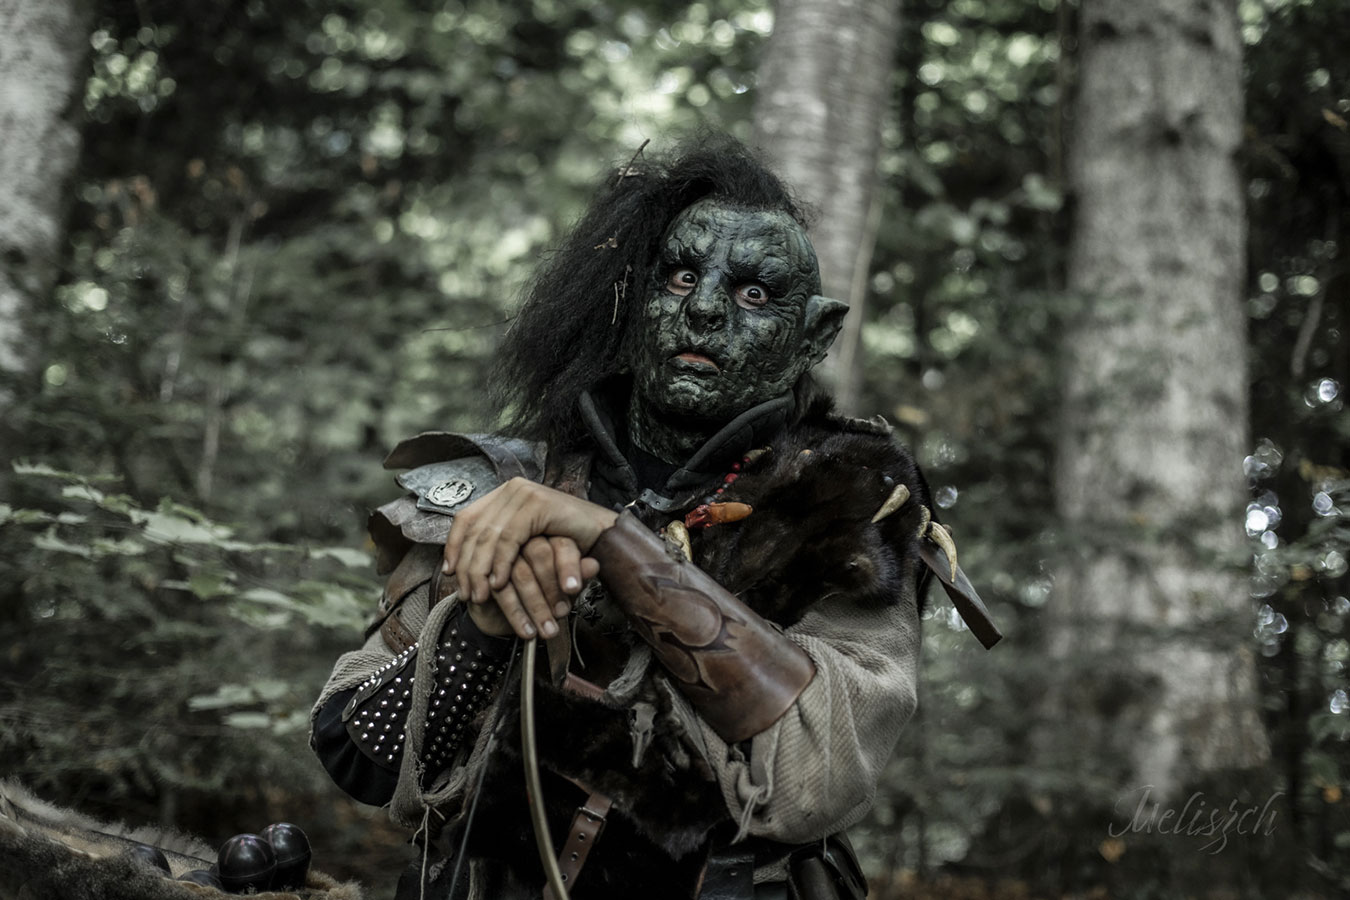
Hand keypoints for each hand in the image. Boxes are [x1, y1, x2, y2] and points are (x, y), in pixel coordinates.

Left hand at [445, 478, 617, 628]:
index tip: (450, 572)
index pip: (467, 517)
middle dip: (467, 565)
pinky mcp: (537, 504)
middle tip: (466, 594)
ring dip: (482, 570)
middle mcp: (511, 488)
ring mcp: (524, 493)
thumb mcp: (525, 543)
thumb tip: (456, 562)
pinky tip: (500, 583)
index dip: (454, 545)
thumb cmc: (564, 541)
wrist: (601, 534)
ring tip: (481, 596)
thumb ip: (497, 546)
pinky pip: (510, 538)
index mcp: (505, 493)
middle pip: (476, 529)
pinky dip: (502, 563)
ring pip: (490, 536)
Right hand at [466, 536, 600, 638]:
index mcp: (548, 534)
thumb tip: (593, 565)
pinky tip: (525, 628)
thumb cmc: (543, 597)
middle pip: (539, 554)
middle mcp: (524, 538)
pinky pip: (499, 589)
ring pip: (520, 573)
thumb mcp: (566, 588)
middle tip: (560, 614)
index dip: (569, 566)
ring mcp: (501, 553)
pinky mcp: (484, 572)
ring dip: (535, 605)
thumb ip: (578, 575)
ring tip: (546, 629)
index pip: (561, 542)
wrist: (509, 618)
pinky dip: (514, 612)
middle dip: (551, 589)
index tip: (573, 588)